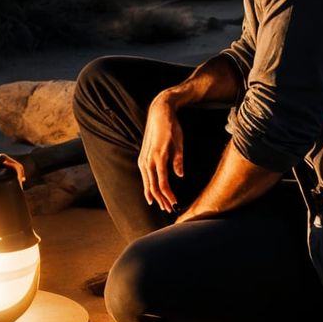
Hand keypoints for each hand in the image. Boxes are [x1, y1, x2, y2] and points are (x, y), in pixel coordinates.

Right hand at [138, 93, 185, 211]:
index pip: (162, 183)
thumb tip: (180, 176)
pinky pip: (145, 175)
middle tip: (169, 209)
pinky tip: (152, 193)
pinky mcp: (142, 156)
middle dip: (161, 199)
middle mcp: (148, 159)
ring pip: (147, 182)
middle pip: (153, 186)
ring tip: (161, 205)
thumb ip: (178, 160)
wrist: (159, 112)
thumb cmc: (172, 126)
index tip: (175, 204)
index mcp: (159, 156)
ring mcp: (143, 158)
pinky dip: (148, 186)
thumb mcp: (179, 142)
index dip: (168, 196)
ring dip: (154, 195)